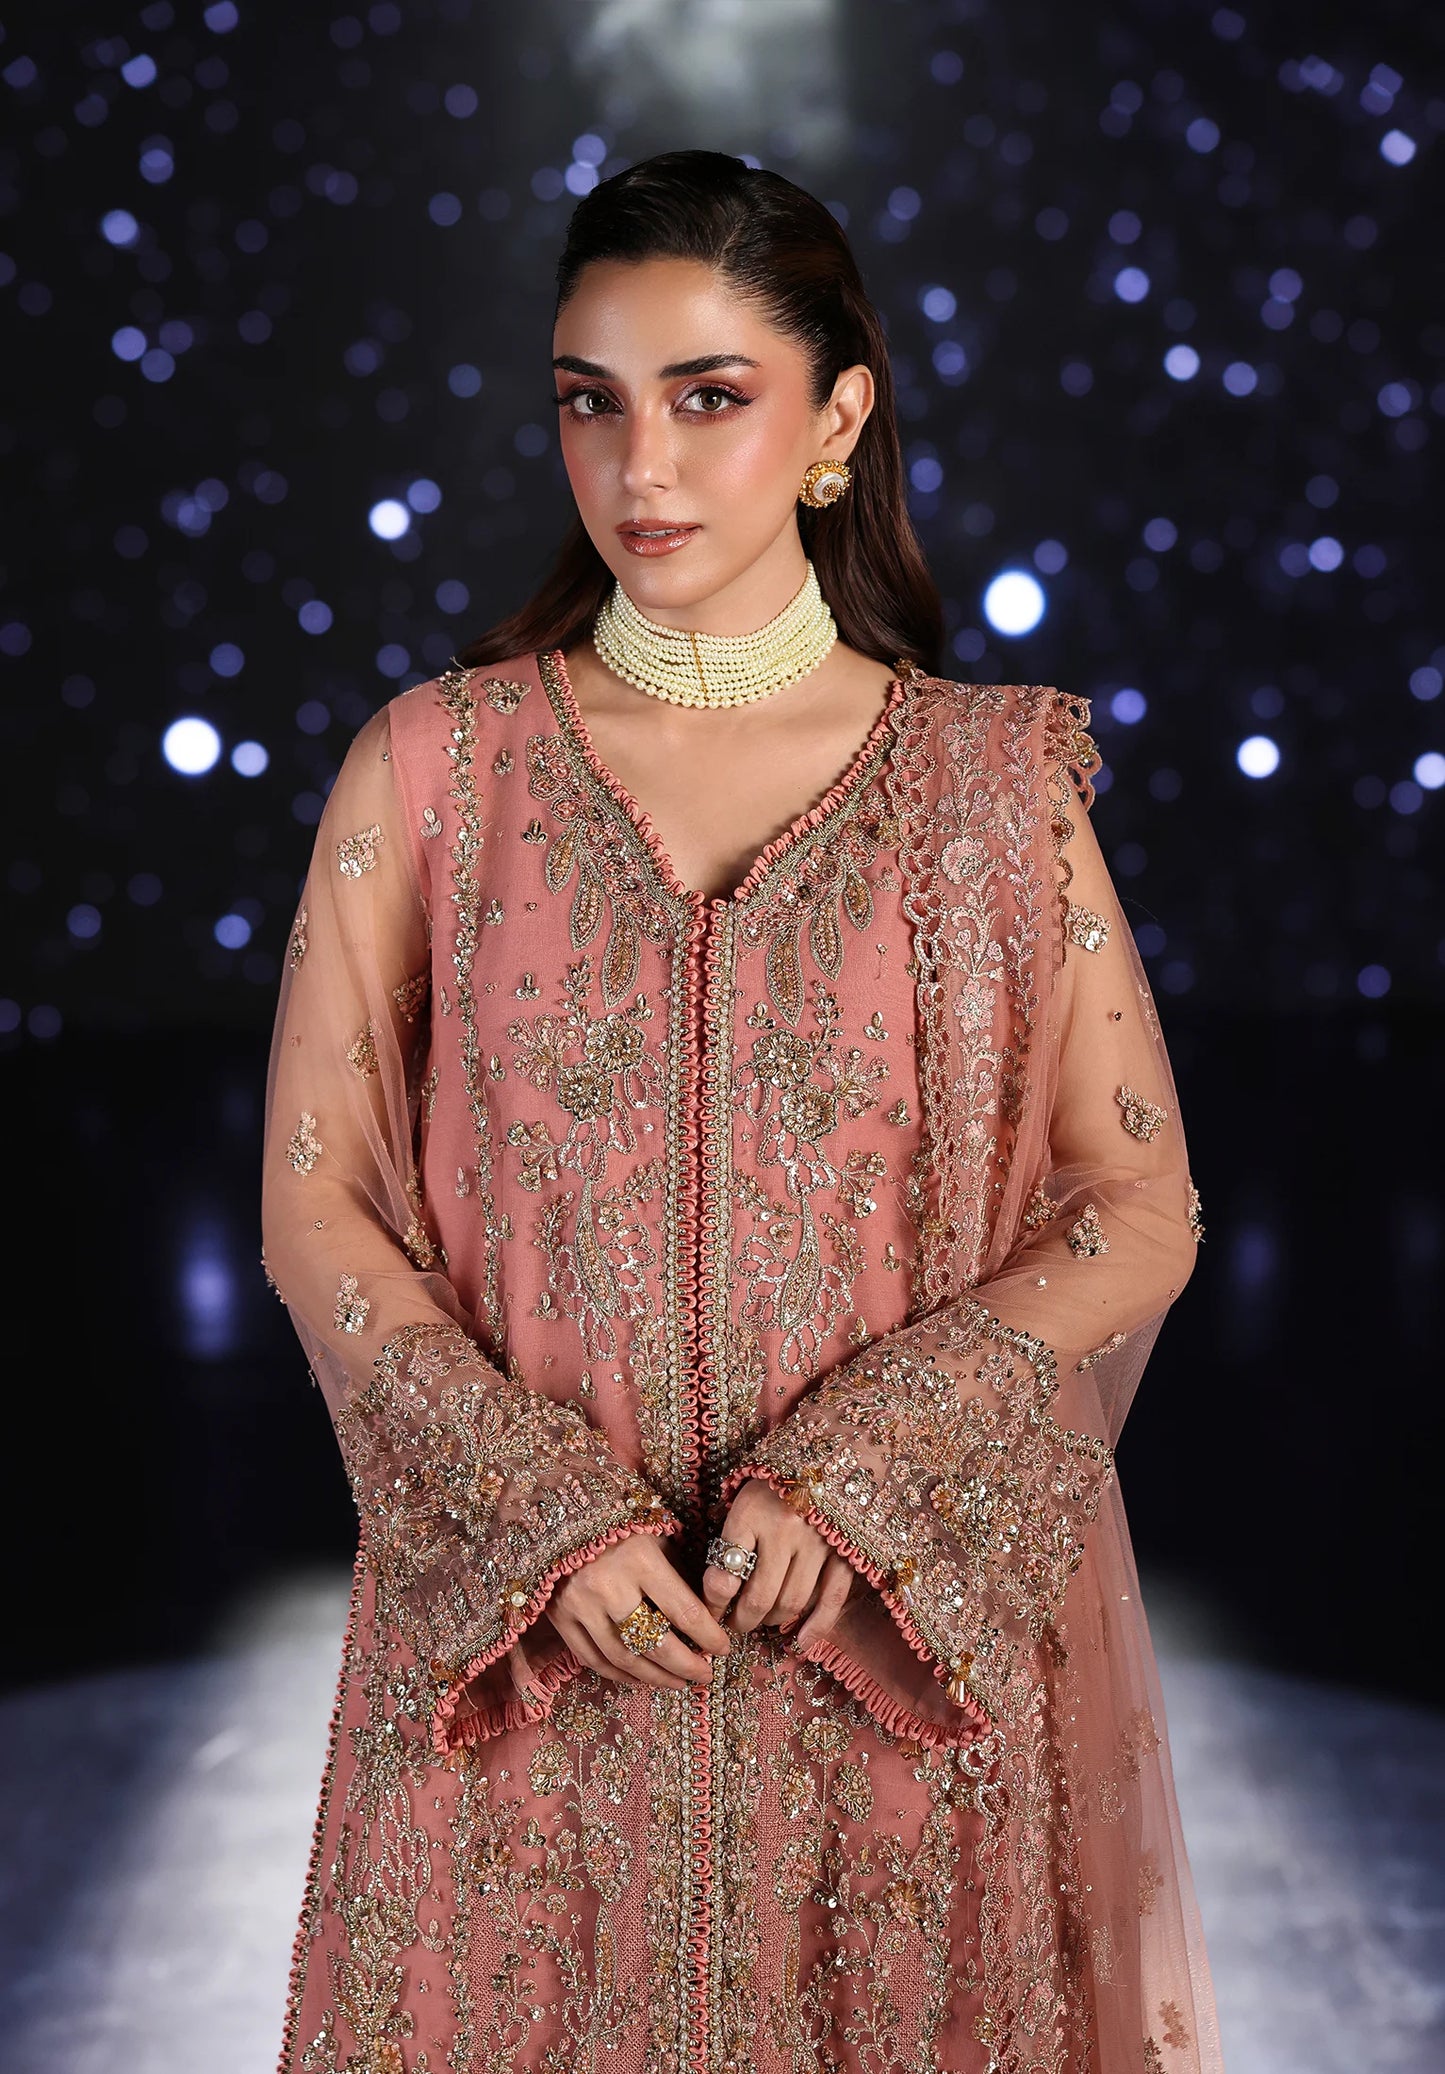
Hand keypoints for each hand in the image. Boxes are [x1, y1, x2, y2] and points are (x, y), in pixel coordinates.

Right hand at [547, 1532, 731, 1691]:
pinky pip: (593, 1659)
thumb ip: (678, 1576)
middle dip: (687, 1666)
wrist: (558, 1513)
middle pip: (656, 1643)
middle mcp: (609, 1586)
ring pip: (624, 1658)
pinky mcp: (560, 1618)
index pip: (685, 1611)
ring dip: (656, 1677)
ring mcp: (581, 1606)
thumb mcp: (655, 1536)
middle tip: (706, 1675)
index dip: (709, 1636)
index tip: (724, 1648)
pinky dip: (619, 1674)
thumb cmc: (617, 1522)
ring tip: (679, 1683)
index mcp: (641, 1560)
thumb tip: (706, 1618)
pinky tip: (640, 1678)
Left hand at [701, 1478, 854, 1644]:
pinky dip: (815, 1628)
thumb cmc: (776, 1475)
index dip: (712, 1602)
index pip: (724, 1574)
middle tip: (732, 1626)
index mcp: (750, 1511)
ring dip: (771, 1622)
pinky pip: (831, 1599)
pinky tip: (799, 1644)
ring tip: (760, 1623)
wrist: (831, 1446)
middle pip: (759, 1597)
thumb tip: (718, 1589)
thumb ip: (732, 1535)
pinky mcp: (845, 1551)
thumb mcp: (743, 1493)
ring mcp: (819, 1542)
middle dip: (741, 1621)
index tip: (708, 1610)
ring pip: (792, 1602)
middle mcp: (784, 1529)